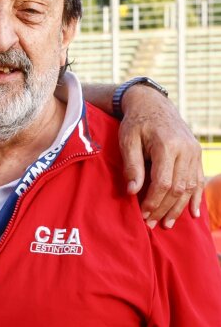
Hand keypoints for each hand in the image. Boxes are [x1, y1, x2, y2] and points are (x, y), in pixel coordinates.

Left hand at [118, 84, 203, 227]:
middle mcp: (186, 149)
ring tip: (166, 223)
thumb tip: (132, 192)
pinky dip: (195, 198)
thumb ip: (132, 165)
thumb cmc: (136, 122)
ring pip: (190, 186)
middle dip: (164, 208)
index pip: (163, 182)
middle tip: (151, 224)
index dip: (153, 201)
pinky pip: (198, 180)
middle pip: (179, 187)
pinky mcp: (197, 154)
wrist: (153, 103)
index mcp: (168, 145)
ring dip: (179, 208)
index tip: (142, 214)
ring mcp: (195, 152)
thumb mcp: (127, 140)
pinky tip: (193, 214)